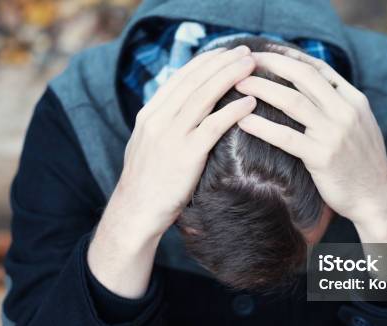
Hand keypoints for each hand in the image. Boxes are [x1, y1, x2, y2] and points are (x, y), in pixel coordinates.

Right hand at [88, 45, 256, 297]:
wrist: (135, 212)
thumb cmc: (147, 182)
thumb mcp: (147, 145)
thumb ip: (163, 124)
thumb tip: (182, 110)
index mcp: (149, 114)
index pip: (180, 78)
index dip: (205, 62)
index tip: (225, 53)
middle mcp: (158, 119)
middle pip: (195, 81)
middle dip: (222, 62)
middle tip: (245, 51)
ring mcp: (171, 136)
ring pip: (204, 97)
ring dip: (230, 77)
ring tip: (251, 66)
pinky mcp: (186, 155)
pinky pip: (214, 126)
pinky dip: (233, 111)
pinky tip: (250, 102)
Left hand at [235, 48, 386, 243]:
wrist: (376, 197)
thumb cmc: (361, 163)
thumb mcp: (359, 125)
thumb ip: (337, 105)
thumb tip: (309, 90)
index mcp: (354, 100)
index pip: (318, 68)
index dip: (289, 57)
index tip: (266, 52)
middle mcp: (346, 111)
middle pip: (303, 77)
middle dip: (272, 64)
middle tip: (245, 62)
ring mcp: (335, 134)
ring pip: (293, 102)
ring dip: (262, 89)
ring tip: (239, 84)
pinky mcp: (322, 157)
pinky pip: (286, 137)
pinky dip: (262, 127)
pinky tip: (243, 121)